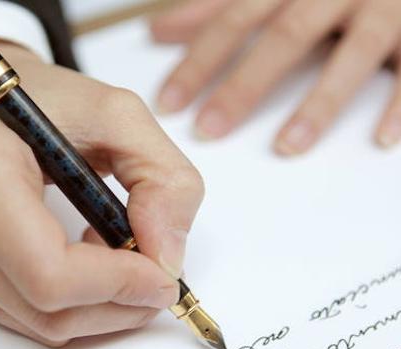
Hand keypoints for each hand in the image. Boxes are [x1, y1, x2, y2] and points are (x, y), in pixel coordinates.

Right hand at [0, 41, 203, 345]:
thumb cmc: (41, 101)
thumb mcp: (118, 114)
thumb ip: (162, 177)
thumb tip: (167, 255)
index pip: (46, 271)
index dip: (116, 286)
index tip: (161, 274)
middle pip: (42, 307)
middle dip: (115, 302)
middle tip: (152, 273)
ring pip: (33, 322)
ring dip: (93, 304)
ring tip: (112, 255)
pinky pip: (16, 315)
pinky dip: (63, 302)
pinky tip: (77, 260)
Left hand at [152, 0, 400, 154]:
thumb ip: (215, 7)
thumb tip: (160, 29)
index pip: (234, 18)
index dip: (199, 61)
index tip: (170, 103)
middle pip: (285, 36)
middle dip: (245, 85)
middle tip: (211, 129)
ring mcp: (383, 6)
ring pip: (352, 53)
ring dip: (320, 102)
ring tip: (287, 146)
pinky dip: (400, 104)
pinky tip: (381, 139)